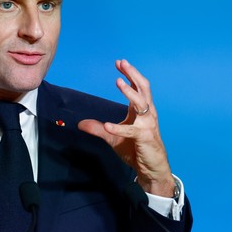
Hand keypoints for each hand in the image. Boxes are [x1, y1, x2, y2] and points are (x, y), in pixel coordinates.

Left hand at [78, 59, 174, 197]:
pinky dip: (119, 128)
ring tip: (118, 81)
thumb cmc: (136, 149)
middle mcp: (147, 114)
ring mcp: (147, 125)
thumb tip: (80, 123)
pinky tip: (107, 126)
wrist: (151, 168)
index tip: (119, 63)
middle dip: (133, 74)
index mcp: (141, 111)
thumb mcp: (113, 137)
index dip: (129, 74)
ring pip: (141, 103)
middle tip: (123, 63)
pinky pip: (131, 130)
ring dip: (129, 92)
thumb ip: (98, 129)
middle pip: (143, 88)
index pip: (137, 87)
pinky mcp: (144, 138)